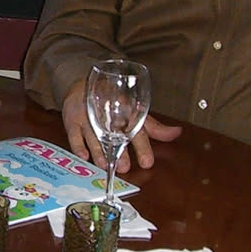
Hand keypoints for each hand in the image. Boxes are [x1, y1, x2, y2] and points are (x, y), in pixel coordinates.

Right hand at [60, 83, 181, 170]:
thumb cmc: (114, 103)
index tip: (147, 162)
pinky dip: (78, 145)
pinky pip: (74, 134)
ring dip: (99, 151)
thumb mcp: (135, 113)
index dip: (142, 147)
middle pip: (114, 134)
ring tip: (105, 165)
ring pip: (94, 135)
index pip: (137, 129)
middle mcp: (109, 113)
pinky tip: (83, 156)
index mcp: (127, 111)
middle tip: (124, 167)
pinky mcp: (72, 119)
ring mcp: (89, 116)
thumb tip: (177, 133)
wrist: (86, 84)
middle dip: (119, 151)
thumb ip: (154, 127)